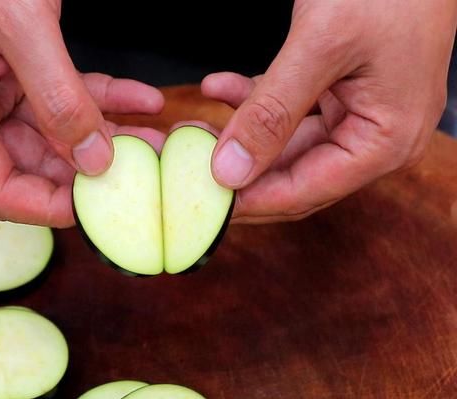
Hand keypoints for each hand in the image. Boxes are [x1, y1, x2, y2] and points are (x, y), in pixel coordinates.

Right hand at [0, 0, 164, 227]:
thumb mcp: (22, 26)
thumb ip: (58, 96)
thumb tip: (93, 159)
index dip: (46, 206)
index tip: (97, 209)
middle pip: (31, 166)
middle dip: (88, 171)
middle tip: (138, 176)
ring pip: (57, 136)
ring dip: (106, 137)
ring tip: (153, 140)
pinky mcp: (20, 75)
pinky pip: (66, 99)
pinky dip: (104, 100)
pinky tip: (143, 101)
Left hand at [204, 1, 456, 222]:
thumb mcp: (321, 47)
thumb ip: (273, 112)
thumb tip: (230, 170)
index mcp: (384, 142)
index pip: (305, 190)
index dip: (250, 201)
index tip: (201, 202)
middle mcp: (375, 138)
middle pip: (292, 174)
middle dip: (236, 170)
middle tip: (185, 169)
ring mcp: (358, 114)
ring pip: (284, 144)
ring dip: (239, 134)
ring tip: (191, 129)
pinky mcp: (341, 92)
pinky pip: (289, 110)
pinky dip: (253, 100)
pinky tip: (217, 86)